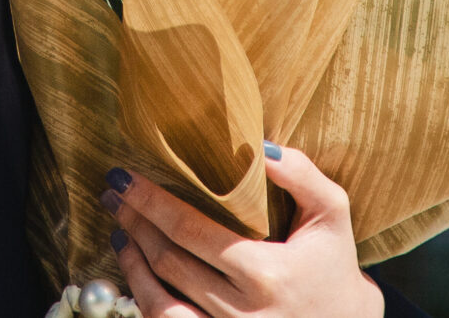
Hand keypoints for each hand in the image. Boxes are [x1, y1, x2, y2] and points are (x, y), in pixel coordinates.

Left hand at [103, 144, 383, 317]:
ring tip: (119, 233)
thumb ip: (302, 174)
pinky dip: (145, 303)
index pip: (191, 232)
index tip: (126, 178)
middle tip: (114, 195)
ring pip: (160, 304)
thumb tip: (259, 148)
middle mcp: (243, 312)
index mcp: (266, 274)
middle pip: (169, 262)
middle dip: (135, 223)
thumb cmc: (334, 264)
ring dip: (132, 265)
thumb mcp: (333, 212)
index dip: (151, 203)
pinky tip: (136, 277)